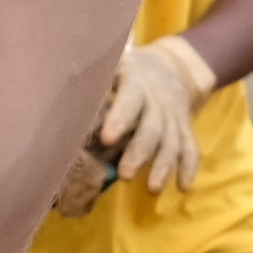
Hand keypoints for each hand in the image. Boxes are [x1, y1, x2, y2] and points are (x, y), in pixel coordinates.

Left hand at [95, 36, 222, 196]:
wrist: (169, 66)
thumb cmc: (126, 70)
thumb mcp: (112, 63)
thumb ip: (94, 78)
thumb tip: (61, 94)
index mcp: (136, 82)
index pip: (131, 99)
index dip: (120, 118)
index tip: (107, 139)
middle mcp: (158, 101)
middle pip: (153, 128)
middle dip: (140, 152)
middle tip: (125, 176)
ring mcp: (174, 117)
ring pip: (173, 142)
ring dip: (164, 166)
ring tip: (152, 189)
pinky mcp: (184, 130)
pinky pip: (190, 148)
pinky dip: (189, 168)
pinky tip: (182, 188)